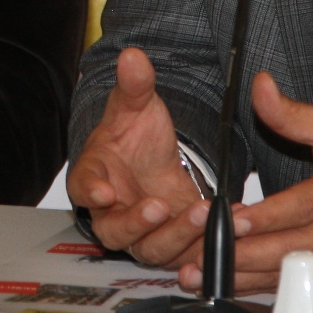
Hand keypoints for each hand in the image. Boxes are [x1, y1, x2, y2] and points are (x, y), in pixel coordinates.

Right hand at [67, 47, 207, 268]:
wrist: (155, 162)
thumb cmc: (135, 139)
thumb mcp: (137, 108)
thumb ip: (135, 86)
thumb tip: (133, 56)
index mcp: (94, 180)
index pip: (84, 190)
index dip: (92, 192)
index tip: (104, 191)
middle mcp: (114, 215)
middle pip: (117, 231)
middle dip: (138, 223)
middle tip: (159, 206)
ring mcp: (144, 236)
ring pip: (154, 249)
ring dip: (178, 235)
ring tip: (204, 211)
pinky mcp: (174, 248)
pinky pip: (187, 255)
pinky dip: (207, 244)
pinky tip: (229, 223)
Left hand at [167, 71, 312, 292]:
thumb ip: (295, 114)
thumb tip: (261, 88)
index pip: (300, 208)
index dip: (265, 216)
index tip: (232, 217)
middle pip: (283, 249)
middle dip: (237, 252)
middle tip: (195, 249)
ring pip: (280, 274)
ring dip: (237, 275)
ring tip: (195, 273)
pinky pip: (288, 285)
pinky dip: (255, 286)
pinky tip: (224, 284)